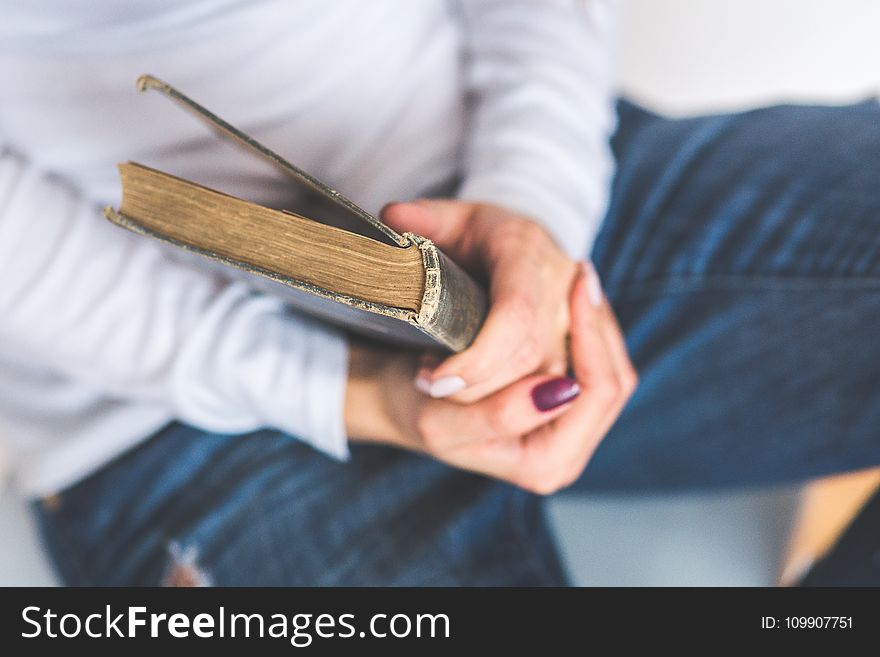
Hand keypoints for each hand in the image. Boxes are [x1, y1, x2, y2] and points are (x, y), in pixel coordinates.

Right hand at [345, 262, 637, 493]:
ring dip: (595, 322)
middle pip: (612, 380)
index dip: (590, 338)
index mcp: (545, 464)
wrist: (404, 396)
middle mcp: (566, 453)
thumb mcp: (440, 421)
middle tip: (579, 277)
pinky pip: (598, 358)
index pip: (596, 394)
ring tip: (581, 280)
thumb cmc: (414, 407)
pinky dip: (589, 325)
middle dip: (595, 326)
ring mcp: (570, 428)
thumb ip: (496, 416)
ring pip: (612, 365)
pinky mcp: (566, 400)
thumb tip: (559, 391)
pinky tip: (577, 294)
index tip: (573, 284)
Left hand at [381, 200, 576, 402]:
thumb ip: (422, 218)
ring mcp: (576, 322)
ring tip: (445, 384)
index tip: (435, 381)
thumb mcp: (450, 219)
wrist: (526, 247)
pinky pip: (561, 395)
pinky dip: (514, 406)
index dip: (478, 358)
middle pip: (526, 361)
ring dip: (490, 398)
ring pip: (544, 386)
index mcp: (526, 251)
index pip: (514, 315)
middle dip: (473, 388)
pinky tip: (476, 394)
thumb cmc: (481, 236)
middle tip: (426, 382)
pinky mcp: (584, 347)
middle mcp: (562, 287)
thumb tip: (392, 217)